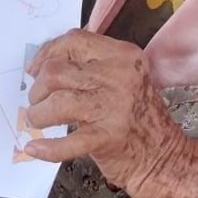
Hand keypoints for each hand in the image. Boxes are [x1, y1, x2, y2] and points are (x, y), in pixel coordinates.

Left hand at [24, 29, 187, 197]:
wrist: (162, 156)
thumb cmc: (137, 117)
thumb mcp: (122, 78)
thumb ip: (89, 65)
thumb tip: (41, 66)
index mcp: (123, 56)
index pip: (74, 41)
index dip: (47, 53)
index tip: (35, 70)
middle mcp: (120, 76)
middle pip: (57, 71)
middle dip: (38, 89)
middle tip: (38, 102)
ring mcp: (114, 107)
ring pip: (57, 102)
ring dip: (38, 114)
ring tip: (38, 121)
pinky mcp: (107, 137)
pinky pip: (67, 141)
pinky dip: (46, 148)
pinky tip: (35, 148)